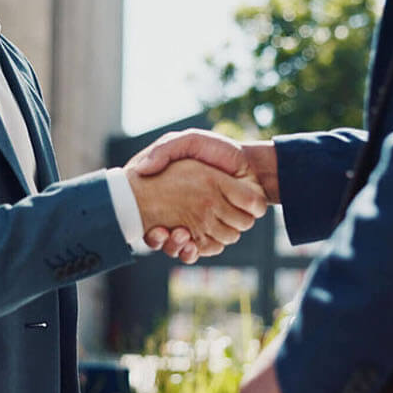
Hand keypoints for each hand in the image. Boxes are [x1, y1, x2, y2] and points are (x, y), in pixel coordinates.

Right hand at [131, 130, 280, 259]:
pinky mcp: (217, 234)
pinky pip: (203, 250)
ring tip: (178, 234)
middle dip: (161, 240)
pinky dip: (195, 251)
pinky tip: (191, 245)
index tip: (150, 226)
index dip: (146, 227)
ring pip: (181, 247)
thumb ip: (165, 150)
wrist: (250, 164)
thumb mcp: (189, 142)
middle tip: (163, 232)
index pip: (147, 219)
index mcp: (171, 194)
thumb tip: (142, 169)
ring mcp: (200, 226)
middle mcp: (183, 213)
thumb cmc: (217, 150)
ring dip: (176, 246)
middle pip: (161, 239)